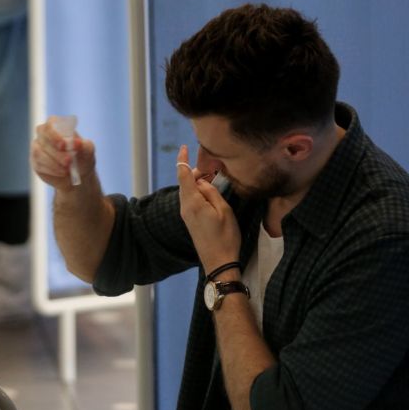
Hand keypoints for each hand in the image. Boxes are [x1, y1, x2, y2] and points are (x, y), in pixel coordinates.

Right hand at [31, 116, 96, 191]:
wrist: (79, 173)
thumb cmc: (83, 156)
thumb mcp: (88, 150)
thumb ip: (84, 146)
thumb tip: (77, 143)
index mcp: (56, 124)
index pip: (50, 125)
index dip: (55, 135)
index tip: (64, 145)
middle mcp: (43, 133)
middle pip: (43, 139)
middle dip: (56, 152)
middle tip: (69, 161)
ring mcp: (37, 147)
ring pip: (39, 153)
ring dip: (53, 163)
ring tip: (67, 170)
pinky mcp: (35, 161)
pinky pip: (39, 164)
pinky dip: (52, 170)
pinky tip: (62, 172)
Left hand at [176, 145, 239, 273]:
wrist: (218, 263)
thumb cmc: (225, 237)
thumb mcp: (224, 210)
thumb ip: (212, 192)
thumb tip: (203, 181)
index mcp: (192, 201)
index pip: (183, 174)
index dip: (183, 159)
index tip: (184, 146)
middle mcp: (185, 207)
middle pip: (185, 182)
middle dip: (196, 171)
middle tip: (214, 168)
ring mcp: (186, 215)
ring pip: (188, 191)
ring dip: (198, 182)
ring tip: (214, 179)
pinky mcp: (190, 221)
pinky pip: (191, 200)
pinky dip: (198, 192)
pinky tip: (210, 193)